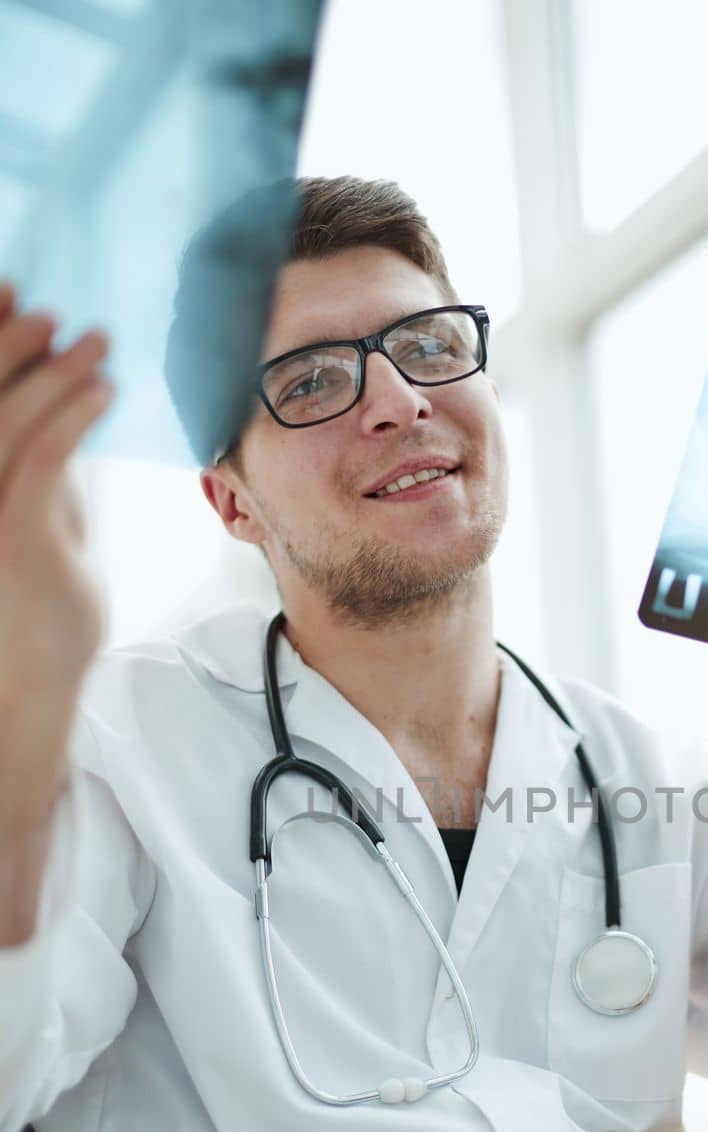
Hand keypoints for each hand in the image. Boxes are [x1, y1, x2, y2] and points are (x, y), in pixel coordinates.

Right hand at [0, 280, 113, 704]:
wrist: (35, 672)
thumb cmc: (39, 592)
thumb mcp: (37, 510)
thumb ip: (40, 457)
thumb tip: (63, 391)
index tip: (9, 289)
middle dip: (5, 338)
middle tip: (48, 309)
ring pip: (7, 415)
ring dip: (51, 369)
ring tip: (93, 341)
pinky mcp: (12, 531)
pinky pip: (43, 456)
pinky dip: (72, 413)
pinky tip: (103, 390)